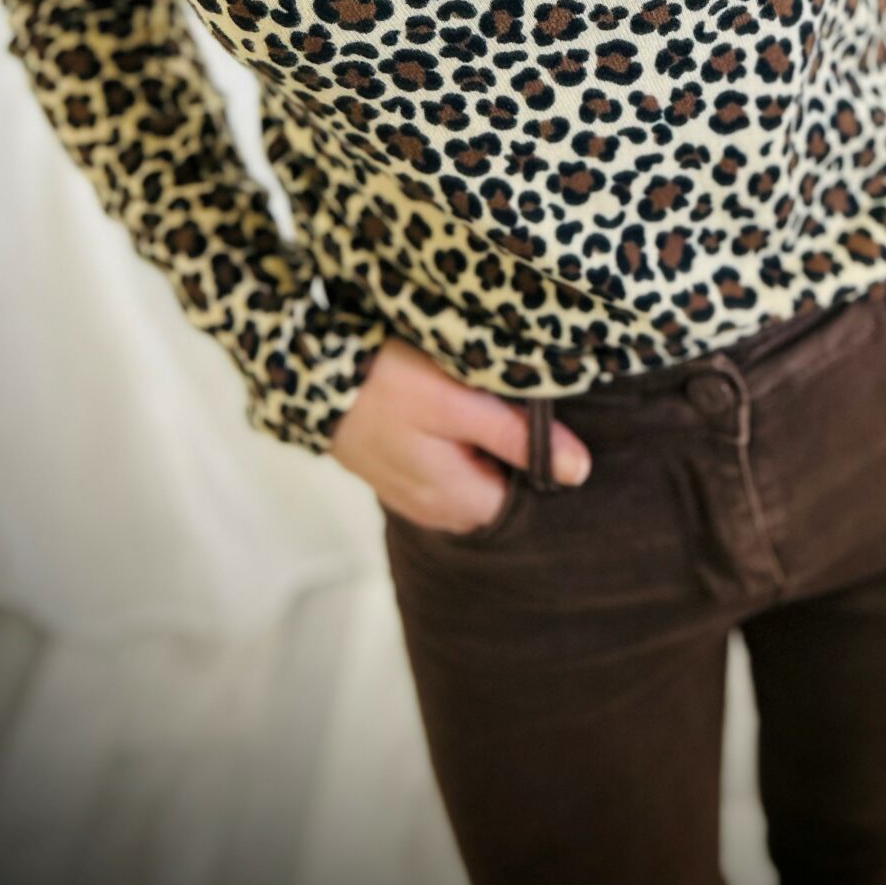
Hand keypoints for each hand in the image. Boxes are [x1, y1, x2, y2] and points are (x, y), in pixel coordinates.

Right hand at [327, 334, 592, 532]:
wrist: (306, 372)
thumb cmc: (386, 384)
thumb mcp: (457, 402)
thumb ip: (515, 437)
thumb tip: (579, 472)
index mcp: (459, 504)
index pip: (530, 502)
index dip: (543, 460)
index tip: (543, 420)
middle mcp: (437, 512)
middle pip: (501, 489)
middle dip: (512, 452)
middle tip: (508, 401)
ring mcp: (413, 493)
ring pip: (473, 475)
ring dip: (482, 444)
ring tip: (474, 401)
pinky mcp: (397, 470)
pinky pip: (444, 464)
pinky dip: (454, 441)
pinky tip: (445, 410)